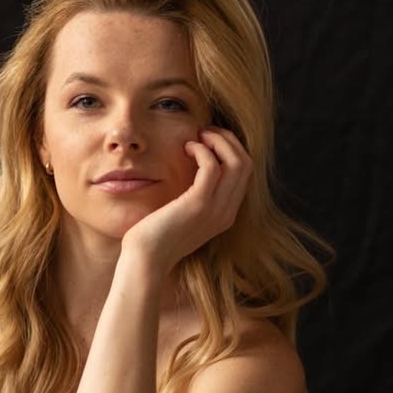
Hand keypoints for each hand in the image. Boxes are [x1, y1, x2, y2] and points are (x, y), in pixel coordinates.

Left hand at [120, 126, 251, 272]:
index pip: (243, 175)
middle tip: (206, 132)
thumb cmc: (155, 238)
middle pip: (246, 164)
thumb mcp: (182, 217)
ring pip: (237, 162)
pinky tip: (187, 148)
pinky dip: (202, 150)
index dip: (231, 150)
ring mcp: (215, 209)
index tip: (210, 140)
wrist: (145, 261)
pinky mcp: (198, 204)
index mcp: (225, 215)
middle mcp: (226, 212)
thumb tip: (191, 172)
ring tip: (199, 136)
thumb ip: (194, 199)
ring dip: (219, 141)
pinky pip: (213, 166)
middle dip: (228, 140)